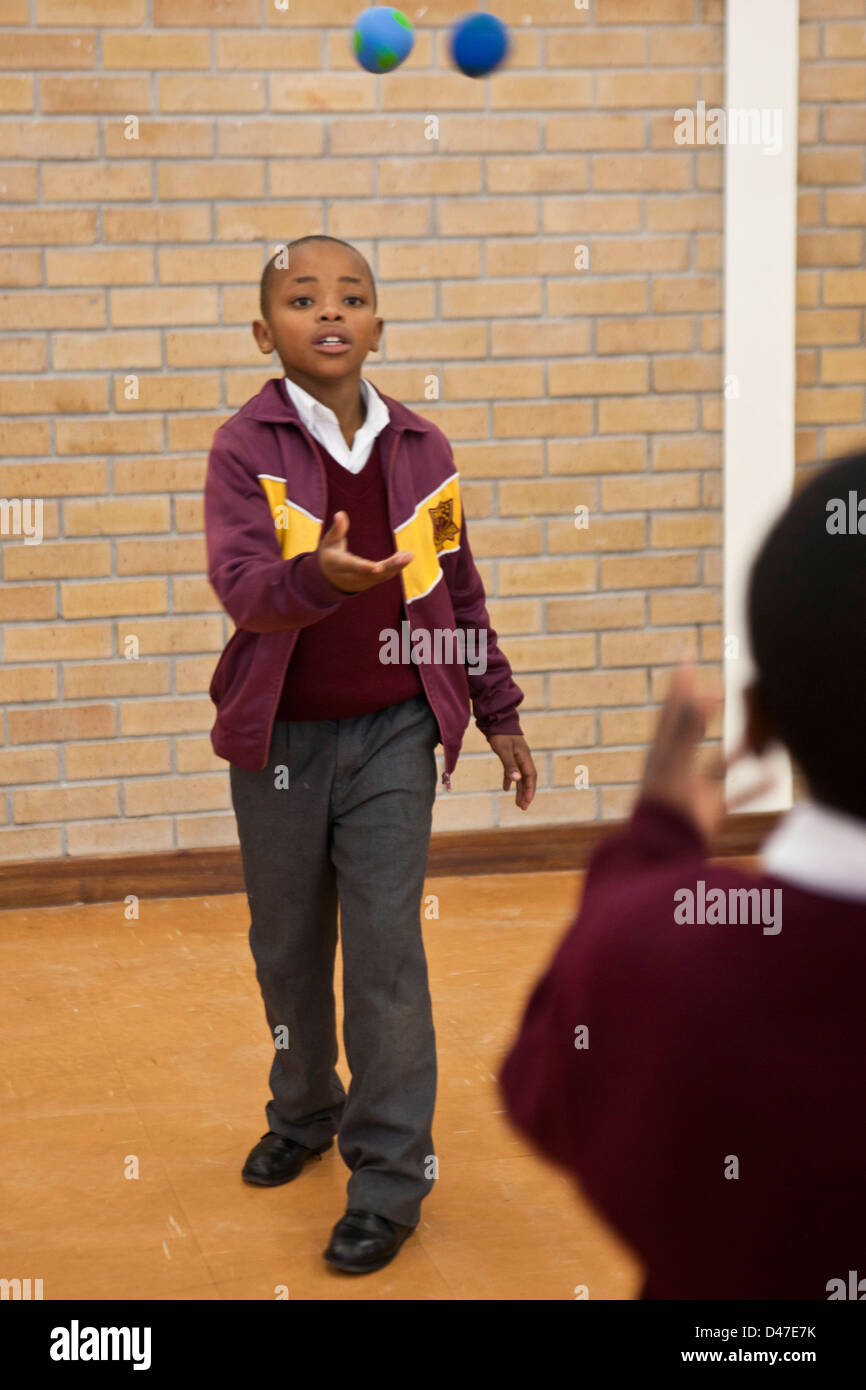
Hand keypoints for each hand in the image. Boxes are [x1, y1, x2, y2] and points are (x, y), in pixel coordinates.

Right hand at [317, 510, 412, 594]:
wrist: (329, 578)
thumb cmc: (330, 554)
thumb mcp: (329, 541)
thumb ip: (337, 529)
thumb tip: (340, 514)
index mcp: (339, 565)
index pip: (353, 567)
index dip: (366, 568)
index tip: (379, 568)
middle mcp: (352, 576)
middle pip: (372, 573)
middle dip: (389, 566)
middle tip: (405, 557)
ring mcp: (363, 581)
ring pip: (382, 576)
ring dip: (397, 566)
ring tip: (409, 555)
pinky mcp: (371, 582)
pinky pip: (385, 576)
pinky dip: (397, 568)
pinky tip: (407, 557)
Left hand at [488, 734, 536, 810]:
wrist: (497, 720)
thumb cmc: (500, 734)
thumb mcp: (503, 750)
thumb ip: (509, 765)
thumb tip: (516, 780)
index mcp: (524, 757)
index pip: (530, 777)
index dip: (529, 790)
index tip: (526, 803)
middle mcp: (523, 758)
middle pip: (527, 779)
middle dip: (526, 793)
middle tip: (523, 807)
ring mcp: (517, 757)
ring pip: (520, 777)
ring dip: (519, 789)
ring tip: (517, 802)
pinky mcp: (510, 755)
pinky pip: (512, 771)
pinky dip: (510, 780)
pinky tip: (505, 788)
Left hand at [641, 664, 777, 839]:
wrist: (661, 851)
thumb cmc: (664, 805)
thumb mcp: (675, 761)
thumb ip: (688, 729)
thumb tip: (702, 694)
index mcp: (662, 752)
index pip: (671, 709)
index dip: (679, 683)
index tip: (686, 657)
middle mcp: (676, 767)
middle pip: (692, 731)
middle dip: (704, 710)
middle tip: (719, 689)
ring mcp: (691, 789)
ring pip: (718, 763)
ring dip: (736, 749)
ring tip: (755, 732)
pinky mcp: (706, 811)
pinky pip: (735, 794)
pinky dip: (753, 786)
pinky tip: (775, 778)